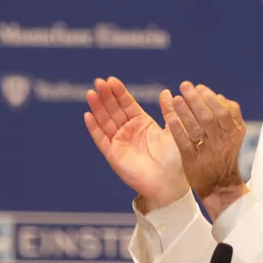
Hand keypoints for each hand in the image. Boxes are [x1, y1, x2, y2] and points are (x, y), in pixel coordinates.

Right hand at [84, 78, 189, 209]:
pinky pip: (101, 140)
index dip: (119, 92)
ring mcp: (119, 142)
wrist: (169, 183)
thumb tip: (167, 92)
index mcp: (142, 123)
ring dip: (97, 108)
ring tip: (90, 93)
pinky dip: (94, 128)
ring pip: (105, 122)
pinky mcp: (113, 155)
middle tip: (99, 82)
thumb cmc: (175, 159)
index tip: (111, 80)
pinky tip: (88, 115)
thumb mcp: (173, 130)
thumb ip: (168, 112)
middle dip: (106, 96)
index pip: (127, 104)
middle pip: (114, 110)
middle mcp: (129, 131)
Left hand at [165, 82, 247, 218]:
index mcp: (234, 132)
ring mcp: (208, 152)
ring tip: (176, 99)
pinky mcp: (194, 162)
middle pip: (210, 116)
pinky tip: (170, 117)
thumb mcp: (233, 135)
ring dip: (185, 111)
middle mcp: (223, 141)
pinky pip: (185, 142)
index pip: (224, 109)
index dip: (210, 97)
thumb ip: (228, 116)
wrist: (220, 185)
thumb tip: (217, 95)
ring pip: (197, 128)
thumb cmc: (224, 155)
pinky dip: (177, 128)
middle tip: (184, 86)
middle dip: (196, 99)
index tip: (198, 88)